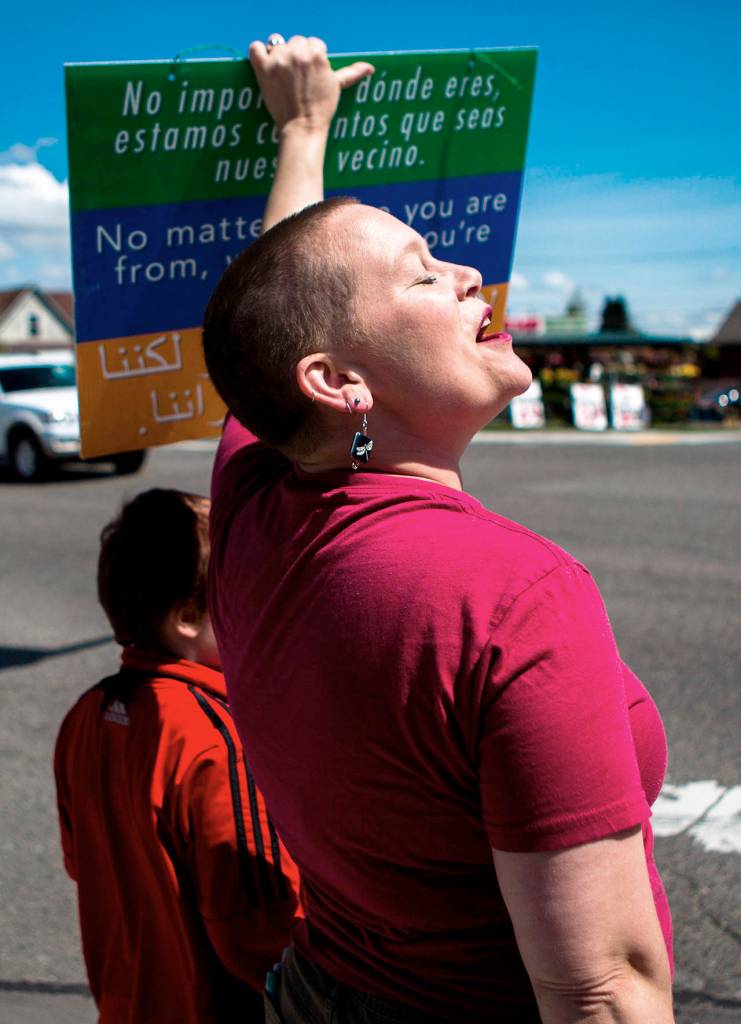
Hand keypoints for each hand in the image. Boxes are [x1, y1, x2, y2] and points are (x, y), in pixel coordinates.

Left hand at [249, 34, 373, 134]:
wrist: (302, 128)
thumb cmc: (322, 109)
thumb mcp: (337, 87)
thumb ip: (351, 73)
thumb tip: (370, 68)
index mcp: (317, 54)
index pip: (313, 43)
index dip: (312, 58)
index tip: (311, 75)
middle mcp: (297, 53)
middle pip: (296, 41)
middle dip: (297, 56)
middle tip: (298, 78)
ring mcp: (278, 60)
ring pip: (277, 43)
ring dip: (279, 54)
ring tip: (283, 73)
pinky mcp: (263, 69)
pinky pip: (255, 48)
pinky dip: (258, 53)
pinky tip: (265, 64)